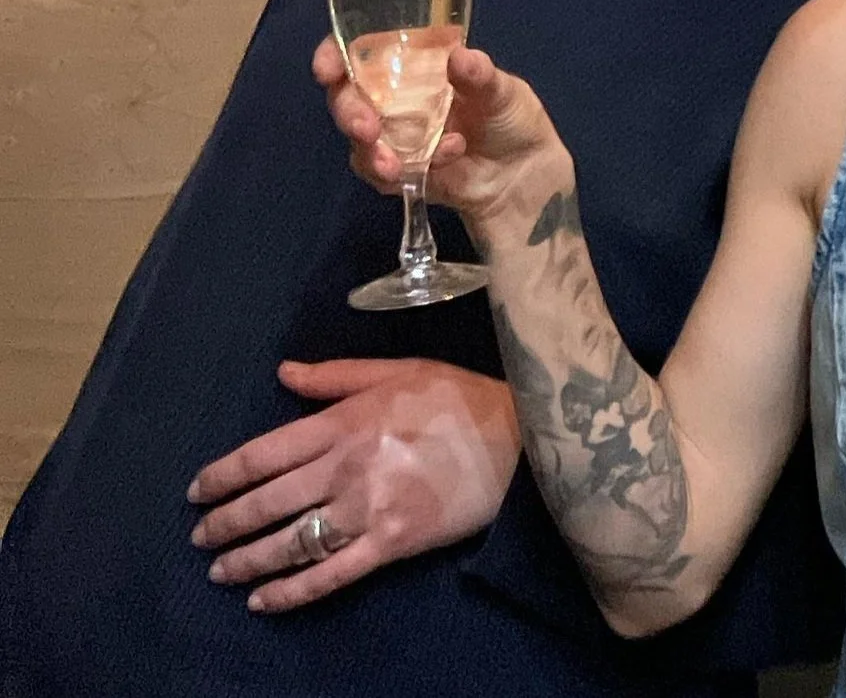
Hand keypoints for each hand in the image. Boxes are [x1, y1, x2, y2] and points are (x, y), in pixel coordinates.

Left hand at [188, 358, 518, 612]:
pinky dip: (290, 592)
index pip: (261, 455)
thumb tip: (283, 372)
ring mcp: (366, 510)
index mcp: (341, 423)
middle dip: (224, 523)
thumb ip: (336, 376)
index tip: (198, 492)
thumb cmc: (460, 399)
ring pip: (288, 543)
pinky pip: (330, 575)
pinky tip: (262, 601)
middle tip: (200, 536)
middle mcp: (343, 469)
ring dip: (246, 560)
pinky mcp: (391, 543)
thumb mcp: (399, 370)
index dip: (221, 476)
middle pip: (265, 503)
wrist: (522, 439)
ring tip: (220, 571)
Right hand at [315, 37, 571, 235]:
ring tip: (394, 164)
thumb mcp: (504, 91)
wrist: (523, 173)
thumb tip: (459, 56)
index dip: (335, 54)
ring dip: (369, 151)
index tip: (327, 67)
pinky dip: (401, 172)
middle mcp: (395, 97)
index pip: (361, 50)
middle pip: (347, 97)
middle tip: (366, 128)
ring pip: (357, 140)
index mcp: (414, 65)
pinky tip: (439, 165)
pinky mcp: (400, 170)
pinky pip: (379, 173)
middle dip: (348, 112)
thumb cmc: (512, 117)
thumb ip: (480, 76)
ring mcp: (394, 135)